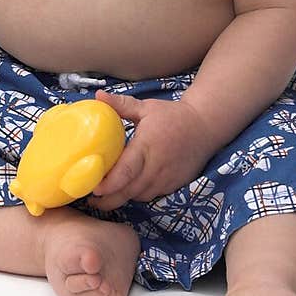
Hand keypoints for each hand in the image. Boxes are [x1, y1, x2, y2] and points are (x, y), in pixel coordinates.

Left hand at [88, 90, 216, 210]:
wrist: (204, 127)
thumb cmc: (172, 116)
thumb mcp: (146, 107)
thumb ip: (120, 104)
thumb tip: (97, 96)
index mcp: (147, 146)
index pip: (126, 171)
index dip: (109, 183)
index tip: (93, 187)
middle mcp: (156, 166)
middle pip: (129, 191)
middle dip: (108, 199)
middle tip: (90, 199)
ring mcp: (166, 178)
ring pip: (138, 196)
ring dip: (121, 198)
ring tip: (104, 196)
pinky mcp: (173, 185)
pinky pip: (150, 196)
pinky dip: (136, 195)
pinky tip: (126, 190)